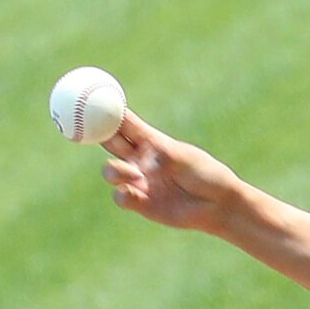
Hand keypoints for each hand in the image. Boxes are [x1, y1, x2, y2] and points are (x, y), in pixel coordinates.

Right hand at [100, 110, 240, 233]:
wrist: (219, 205)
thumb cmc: (207, 175)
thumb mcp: (186, 159)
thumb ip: (164, 156)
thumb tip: (144, 162)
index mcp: (153, 142)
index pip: (125, 123)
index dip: (109, 112)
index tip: (94, 102)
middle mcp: (141, 159)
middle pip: (111, 143)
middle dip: (99, 136)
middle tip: (90, 132)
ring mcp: (139, 181)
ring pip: (111, 171)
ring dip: (115, 170)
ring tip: (134, 175)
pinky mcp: (141, 203)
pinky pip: (121, 197)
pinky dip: (123, 194)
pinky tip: (133, 193)